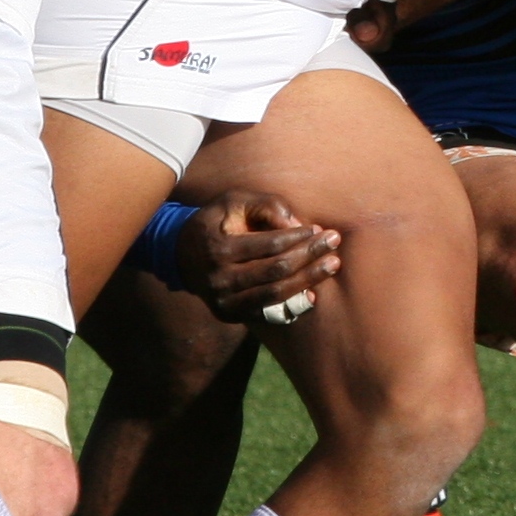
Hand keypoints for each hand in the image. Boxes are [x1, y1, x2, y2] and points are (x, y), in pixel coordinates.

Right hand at [176, 191, 342, 325]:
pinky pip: (267, 311)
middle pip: (275, 270)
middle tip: (333, 243)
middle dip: (309, 256)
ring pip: (275, 294)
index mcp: (218, 248)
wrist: (182, 254)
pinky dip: (291, 303)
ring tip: (331, 265)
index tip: (318, 229)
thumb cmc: (216, 221)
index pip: (269, 244)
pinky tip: (313, 293)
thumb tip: (296, 224)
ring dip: (308, 280)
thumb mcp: (234, 202)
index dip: (297, 237)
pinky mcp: (229, 314)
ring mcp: (223, 301)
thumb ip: (265, 206)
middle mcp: (219, 279)